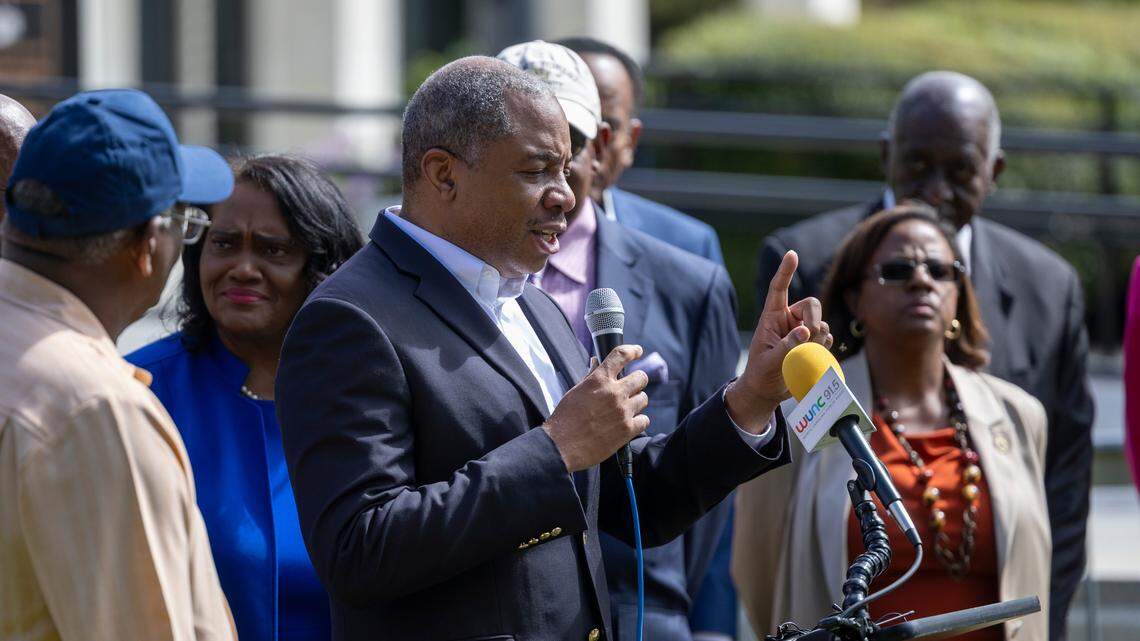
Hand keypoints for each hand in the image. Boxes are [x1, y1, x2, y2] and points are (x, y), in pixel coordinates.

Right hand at [543, 345, 649, 471]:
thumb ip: (591, 376)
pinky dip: (638, 422)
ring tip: (623, 410)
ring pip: (643, 399)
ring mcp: (623, 411)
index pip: (621, 355)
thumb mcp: (576, 391)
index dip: (633, 350)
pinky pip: (645, 420)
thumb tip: (596, 362)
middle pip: (641, 378)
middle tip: (630, 389)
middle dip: (637, 382)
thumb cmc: (565, 418)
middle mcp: (614, 392)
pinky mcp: (628, 429)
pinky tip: (626, 423)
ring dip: (636, 403)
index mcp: (599, 380)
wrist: (562, 446)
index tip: (637, 351)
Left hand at [726, 250, 832, 431]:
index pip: (779, 289)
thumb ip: (787, 347)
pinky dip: (824, 347)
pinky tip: (813, 358)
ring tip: (803, 356)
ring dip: (818, 338)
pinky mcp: (813, 344)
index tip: (792, 254)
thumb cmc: (761, 373)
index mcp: (771, 317)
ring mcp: (803, 331)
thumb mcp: (769, 361)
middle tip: (809, 337)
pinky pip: (827, 338)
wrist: (767, 391)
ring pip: (821, 324)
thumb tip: (805, 332)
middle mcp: (789, 320)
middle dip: (814, 319)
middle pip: (811, 305)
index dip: (785, 272)